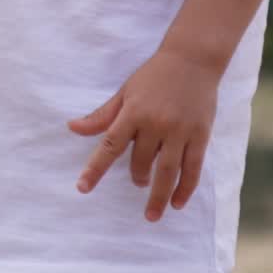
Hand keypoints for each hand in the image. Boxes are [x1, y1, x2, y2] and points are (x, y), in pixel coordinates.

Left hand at [67, 48, 218, 221]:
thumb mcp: (124, 92)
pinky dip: (185, 189)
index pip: (110, 145)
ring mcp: (179, 131)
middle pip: (141, 162)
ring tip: (151, 213)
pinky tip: (177, 203)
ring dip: (158, 196)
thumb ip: (102, 116)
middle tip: (137, 182)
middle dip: (136, 177)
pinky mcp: (200, 135)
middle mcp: (155, 123)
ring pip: (167, 172)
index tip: (82, 187)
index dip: (95, 168)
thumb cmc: (153, 76)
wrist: (191, 59)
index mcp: (133, 112)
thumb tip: (72, 128)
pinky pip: (192, 169)